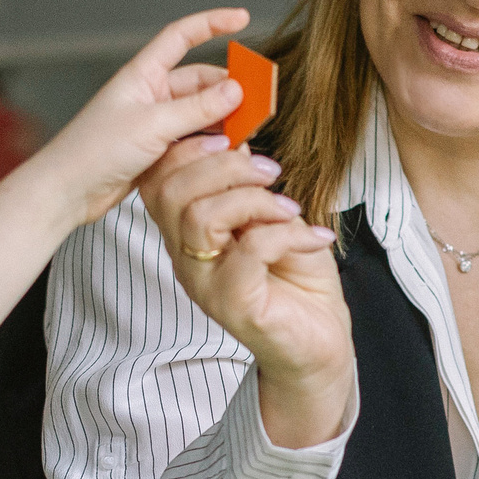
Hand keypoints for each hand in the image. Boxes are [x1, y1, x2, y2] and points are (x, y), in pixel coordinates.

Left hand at [32, 8, 253, 229]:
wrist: (67, 192)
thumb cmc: (96, 151)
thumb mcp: (153, 126)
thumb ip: (198, 109)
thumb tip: (236, 89)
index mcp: (143, 74)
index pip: (182, 37)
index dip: (212, 23)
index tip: (242, 19)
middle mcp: (150, 94)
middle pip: (201, 81)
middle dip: (230, 88)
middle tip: (259, 102)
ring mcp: (154, 123)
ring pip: (201, 113)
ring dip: (224, 119)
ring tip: (247, 131)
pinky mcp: (157, 150)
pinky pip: (193, 138)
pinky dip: (211, 142)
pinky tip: (227, 151)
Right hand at [139, 137, 353, 449]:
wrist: (320, 341)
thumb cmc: (296, 280)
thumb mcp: (272, 218)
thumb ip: (249, 187)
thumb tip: (239, 140)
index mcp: (187, 234)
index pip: (158, 180)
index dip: (190, 147)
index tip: (235, 137)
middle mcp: (186, 258)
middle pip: (171, 192)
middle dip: (225, 165)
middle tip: (271, 171)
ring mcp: (205, 283)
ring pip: (200, 218)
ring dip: (255, 199)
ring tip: (290, 208)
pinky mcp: (234, 305)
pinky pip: (250, 251)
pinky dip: (288, 233)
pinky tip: (314, 237)